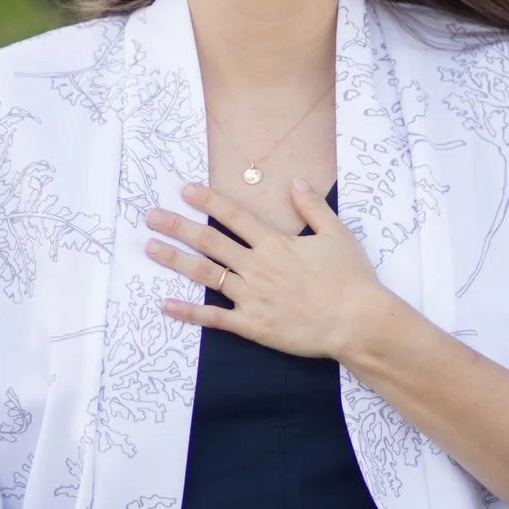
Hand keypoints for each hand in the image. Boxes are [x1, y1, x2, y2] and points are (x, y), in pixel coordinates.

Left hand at [147, 179, 400, 360]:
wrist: (358, 322)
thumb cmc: (351, 279)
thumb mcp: (337, 234)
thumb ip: (313, 207)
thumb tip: (295, 182)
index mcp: (276, 244)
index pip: (234, 216)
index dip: (208, 201)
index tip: (184, 190)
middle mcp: (258, 267)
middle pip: (210, 243)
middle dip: (178, 227)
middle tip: (151, 216)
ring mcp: (252, 298)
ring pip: (207, 275)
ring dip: (176, 261)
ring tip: (150, 248)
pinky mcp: (253, 326)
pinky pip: (215, 318)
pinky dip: (189, 312)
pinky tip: (166, 305)